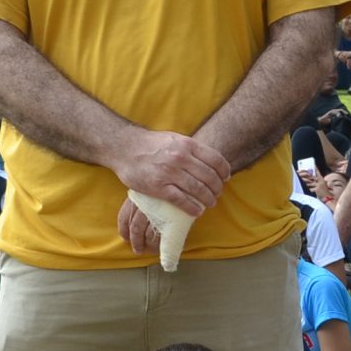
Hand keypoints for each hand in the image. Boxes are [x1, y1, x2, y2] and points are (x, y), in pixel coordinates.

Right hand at [113, 129, 229, 218]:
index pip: (216, 160)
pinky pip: (181, 200)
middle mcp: (180, 158)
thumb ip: (191, 148)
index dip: (224, 172)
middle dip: (217, 188)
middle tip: (217, 194)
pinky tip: (197, 211)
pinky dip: (192, 208)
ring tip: (210, 203)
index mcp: (187, 145)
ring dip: (208, 199)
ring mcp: (169, 173)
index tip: (225, 179)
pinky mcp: (158, 187)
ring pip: (198, 190)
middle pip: (209, 177)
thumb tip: (210, 159)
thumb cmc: (151, 144)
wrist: (124, 148)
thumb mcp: (174, 139)